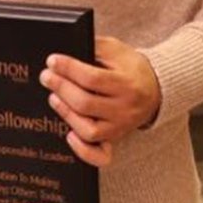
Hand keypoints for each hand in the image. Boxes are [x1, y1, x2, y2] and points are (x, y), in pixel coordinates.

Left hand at [39, 35, 161, 167]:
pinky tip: (68, 134)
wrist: (156, 88)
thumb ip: (92, 47)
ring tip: (53, 97)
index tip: (52, 61)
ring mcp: (120, 127)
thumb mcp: (115, 49)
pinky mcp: (115, 138)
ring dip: (66, 113)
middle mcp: (125, 109)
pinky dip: (82, 150)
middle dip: (61, 88)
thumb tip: (65, 50)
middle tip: (46, 76)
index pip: (92, 79)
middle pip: (85, 103)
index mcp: (127, 84)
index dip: (68, 69)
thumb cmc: (130, 66)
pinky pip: (100, 155)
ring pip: (89, 130)